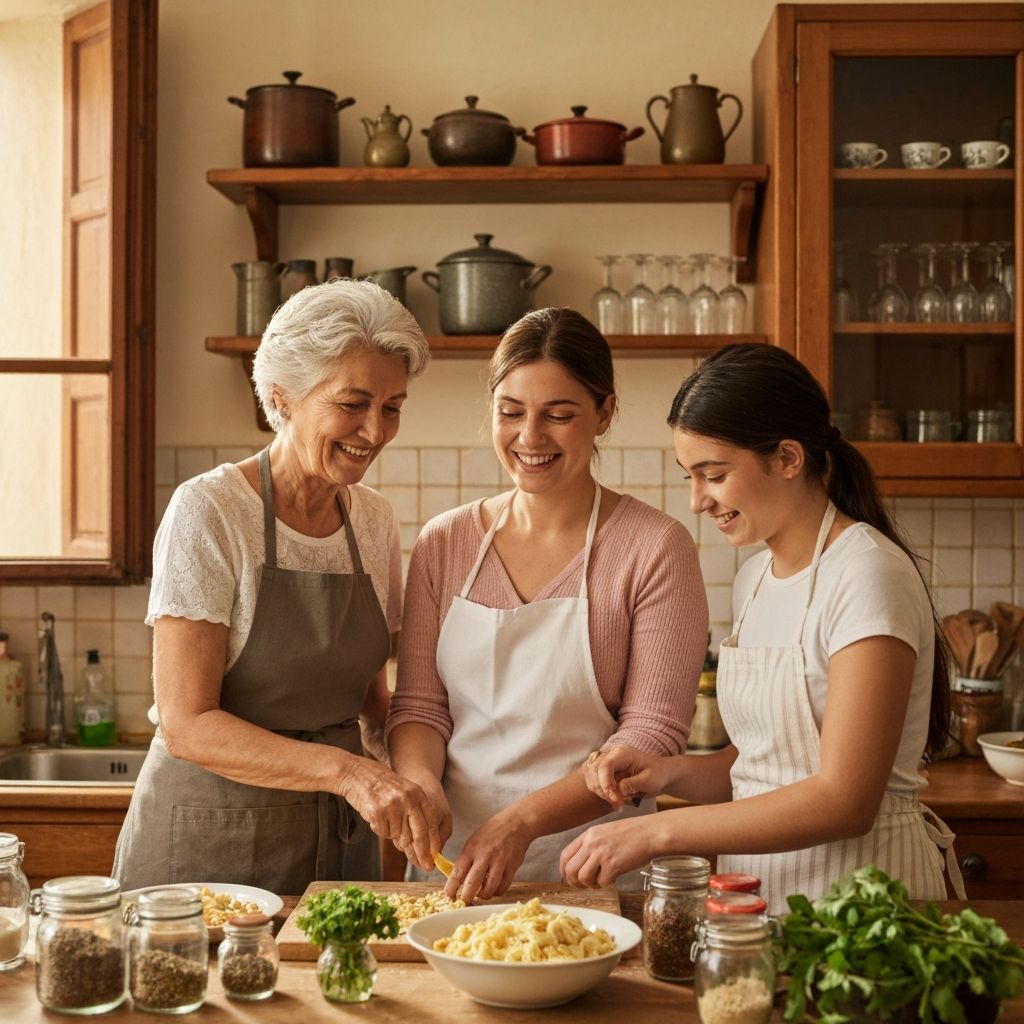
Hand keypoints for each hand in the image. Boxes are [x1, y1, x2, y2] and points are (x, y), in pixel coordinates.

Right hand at [338, 755, 441, 871]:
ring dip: (393, 835)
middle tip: (426, 866)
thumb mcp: (404, 792)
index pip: (431, 821)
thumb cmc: (381, 786)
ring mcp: (393, 805)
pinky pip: (383, 833)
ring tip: (386, 819)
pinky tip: (376, 816)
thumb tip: (422, 844)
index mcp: (417, 793)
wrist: (357, 774)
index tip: (436, 856)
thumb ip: (414, 812)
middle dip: (423, 853)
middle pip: (419, 833)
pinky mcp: (378, 812)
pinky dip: (380, 830)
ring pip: (399, 836)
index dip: (434, 841)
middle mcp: (408, 799)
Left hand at [443, 813, 531, 903]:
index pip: (457, 872)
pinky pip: (503, 887)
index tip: (447, 898)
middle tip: (464, 903)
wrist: (517, 822)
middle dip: (465, 898)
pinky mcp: (512, 867)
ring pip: (489, 889)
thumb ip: (467, 859)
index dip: (450, 888)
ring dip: (483, 896)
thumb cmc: (493, 831)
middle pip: (472, 884)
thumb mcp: (474, 840)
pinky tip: (494, 887)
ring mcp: (499, 862)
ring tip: (481, 894)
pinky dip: (497, 891)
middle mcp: (484, 856)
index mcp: (471, 849)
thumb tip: (459, 879)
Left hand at [559, 816, 655, 887]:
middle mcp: (592, 843)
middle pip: (570, 869)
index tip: (568, 877)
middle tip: (584, 885)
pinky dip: (606, 884)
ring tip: (600, 881)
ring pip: (583, 878)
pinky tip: (613, 878)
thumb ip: (592, 844)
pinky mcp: (614, 865)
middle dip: (574, 882)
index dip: (564, 870)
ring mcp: (602, 854)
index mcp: (588, 835)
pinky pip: (602, 882)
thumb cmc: (632, 833)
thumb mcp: (605, 831)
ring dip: (590, 884)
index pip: (565, 855)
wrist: (650, 833)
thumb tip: (582, 862)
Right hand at [583, 746, 672, 810]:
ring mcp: (605, 762)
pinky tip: (614, 799)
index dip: (606, 784)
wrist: (659, 773)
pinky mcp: (603, 771)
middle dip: (604, 791)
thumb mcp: (650, 780)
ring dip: (602, 793)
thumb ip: (633, 784)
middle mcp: (610, 755)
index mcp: (621, 753)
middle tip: (619, 803)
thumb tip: (619, 790)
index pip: (605, 766)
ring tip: (619, 801)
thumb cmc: (657, 774)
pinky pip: (593, 782)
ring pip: (591, 778)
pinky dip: (601, 793)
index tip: (616, 800)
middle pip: (594, 772)